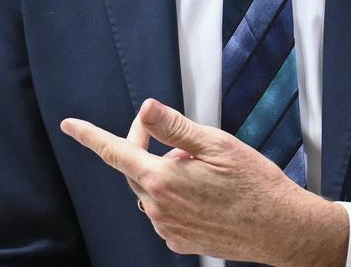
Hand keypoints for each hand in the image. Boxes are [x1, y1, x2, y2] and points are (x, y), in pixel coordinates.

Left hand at [61, 98, 347, 265]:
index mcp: (163, 179)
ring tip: (203, 169)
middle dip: (146, 146)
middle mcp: (159, 208)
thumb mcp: (216, 142)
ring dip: (165, 172)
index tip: (70, 125)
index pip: (115, 152)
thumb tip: (145, 107)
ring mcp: (168, 229)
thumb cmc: (253, 182)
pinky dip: (175, 196)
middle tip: (177, 135)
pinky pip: (164, 212)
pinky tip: (205, 193)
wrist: (280, 229)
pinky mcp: (180, 242)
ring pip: (151, 190)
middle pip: (135, 168)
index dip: (90, 136)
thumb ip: (174, 126)